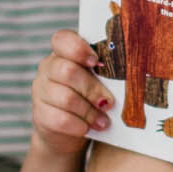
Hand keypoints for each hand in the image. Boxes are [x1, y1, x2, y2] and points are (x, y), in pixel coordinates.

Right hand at [32, 29, 111, 154]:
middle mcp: (48, 68)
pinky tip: (88, 129)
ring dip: (89, 111)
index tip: (96, 62)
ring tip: (103, 121)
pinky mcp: (40, 115)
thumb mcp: (99, 81)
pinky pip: (60, 119)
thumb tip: (132, 72)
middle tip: (109, 102)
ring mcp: (41, 91)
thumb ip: (107, 72)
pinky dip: (78, 126)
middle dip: (92, 89)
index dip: (79, 49)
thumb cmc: (91, 99)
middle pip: (67, 71)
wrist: (69, 131)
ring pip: (65, 98)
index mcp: (64, 53)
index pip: (62, 40)